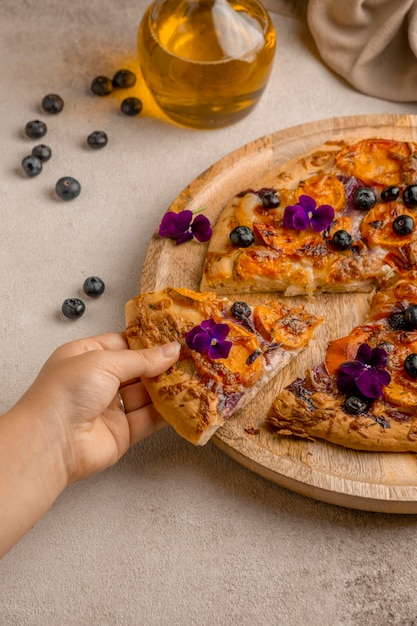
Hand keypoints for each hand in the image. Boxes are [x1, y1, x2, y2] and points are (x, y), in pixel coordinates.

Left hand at [14, 332, 179, 484]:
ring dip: (167, 388)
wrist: (51, 443)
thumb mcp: (103, 362)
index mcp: (85, 357)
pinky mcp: (121, 432)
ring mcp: (109, 408)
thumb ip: (141, 359)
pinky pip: (148, 419)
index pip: (122, 344)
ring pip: (145, 394)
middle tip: (190, 357)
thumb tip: (170, 350)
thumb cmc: (65, 393)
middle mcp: (97, 382)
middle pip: (137, 370)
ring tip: (194, 376)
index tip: (174, 338)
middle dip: (162, 365)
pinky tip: (184, 402)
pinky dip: (166, 412)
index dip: (148, 341)